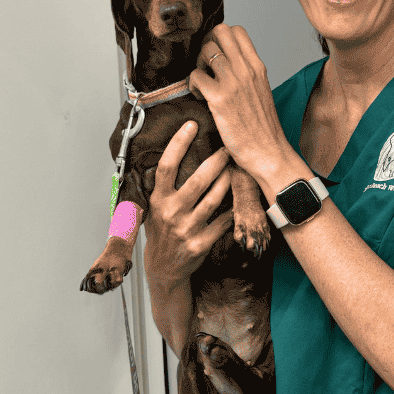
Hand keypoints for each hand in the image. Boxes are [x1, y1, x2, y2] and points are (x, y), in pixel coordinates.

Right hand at [142, 121, 234, 287]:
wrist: (163, 268)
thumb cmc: (161, 232)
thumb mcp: (154, 208)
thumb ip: (164, 187)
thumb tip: (178, 154)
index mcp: (158, 200)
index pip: (166, 166)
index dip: (178, 144)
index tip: (191, 125)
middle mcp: (170, 213)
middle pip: (197, 180)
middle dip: (216, 161)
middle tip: (228, 148)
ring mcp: (186, 229)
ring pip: (214, 199)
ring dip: (227, 182)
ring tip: (235, 170)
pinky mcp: (200, 243)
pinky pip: (223, 221)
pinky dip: (232, 210)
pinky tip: (238, 200)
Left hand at [189, 24, 296, 182]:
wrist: (268, 151)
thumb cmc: (263, 128)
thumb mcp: (261, 91)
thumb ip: (248, 75)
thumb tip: (230, 66)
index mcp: (257, 67)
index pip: (237, 31)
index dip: (221, 38)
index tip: (217, 54)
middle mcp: (246, 69)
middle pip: (220, 32)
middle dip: (208, 44)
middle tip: (206, 65)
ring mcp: (233, 82)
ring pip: (206, 50)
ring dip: (199, 64)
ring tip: (203, 83)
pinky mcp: (219, 98)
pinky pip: (196, 75)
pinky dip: (193, 85)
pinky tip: (200, 98)